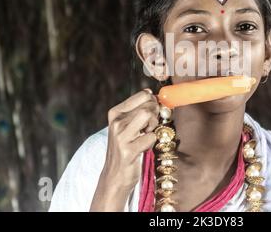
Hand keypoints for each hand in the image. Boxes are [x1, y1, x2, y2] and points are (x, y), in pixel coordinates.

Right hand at [90, 89, 159, 210]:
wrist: (114, 175)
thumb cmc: (126, 147)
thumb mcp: (127, 125)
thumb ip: (138, 110)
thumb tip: (152, 94)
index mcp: (115, 112)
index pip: (143, 95)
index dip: (154, 102)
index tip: (152, 113)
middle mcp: (116, 122)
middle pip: (148, 105)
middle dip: (156, 115)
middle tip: (150, 127)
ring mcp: (121, 136)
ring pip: (148, 116)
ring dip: (153, 126)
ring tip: (147, 135)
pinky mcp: (128, 150)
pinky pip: (151, 137)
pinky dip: (152, 142)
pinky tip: (144, 148)